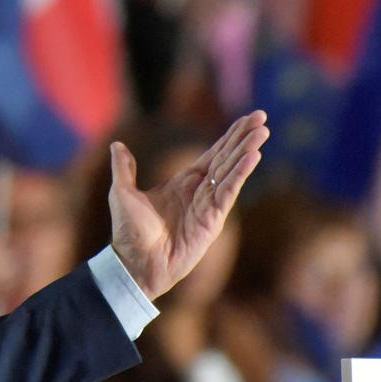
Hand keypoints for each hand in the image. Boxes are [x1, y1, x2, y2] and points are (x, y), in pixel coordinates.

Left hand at [110, 111, 267, 299]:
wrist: (135, 263)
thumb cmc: (130, 233)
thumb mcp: (122, 193)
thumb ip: (124, 169)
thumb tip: (117, 145)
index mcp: (184, 182)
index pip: (213, 153)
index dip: (231, 136)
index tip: (248, 119)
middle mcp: (200, 191)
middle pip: (227, 158)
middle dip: (245, 138)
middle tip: (263, 117)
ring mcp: (209, 205)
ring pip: (231, 171)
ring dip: (247, 151)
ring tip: (263, 132)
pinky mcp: (212, 219)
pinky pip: (228, 192)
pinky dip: (240, 174)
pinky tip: (253, 157)